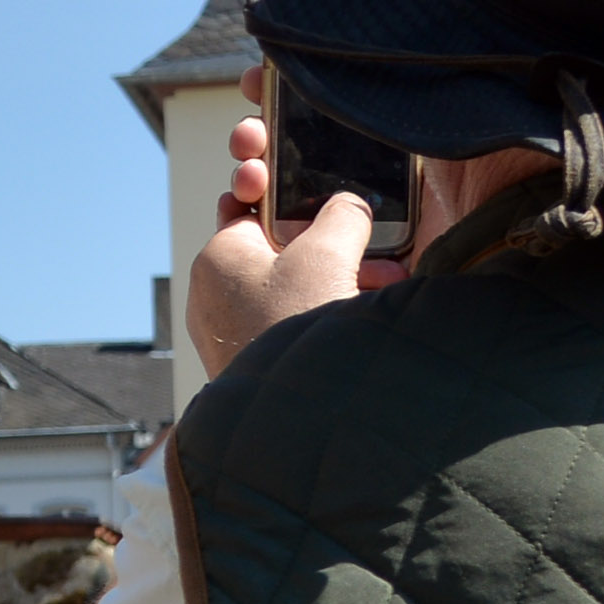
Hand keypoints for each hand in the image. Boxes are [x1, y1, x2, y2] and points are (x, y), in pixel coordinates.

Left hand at [186, 112, 376, 374]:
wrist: (294, 421)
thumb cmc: (297, 327)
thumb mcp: (328, 253)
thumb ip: (342, 216)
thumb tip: (350, 207)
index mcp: (218, 256)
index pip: (247, 202)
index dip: (282, 187)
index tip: (316, 183)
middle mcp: (215, 292)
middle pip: (277, 245)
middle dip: (329, 239)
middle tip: (370, 241)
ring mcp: (234, 330)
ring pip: (292, 284)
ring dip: (340, 274)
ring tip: (387, 280)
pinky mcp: (257, 359)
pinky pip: (295, 319)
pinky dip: (329, 309)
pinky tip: (370, 311)